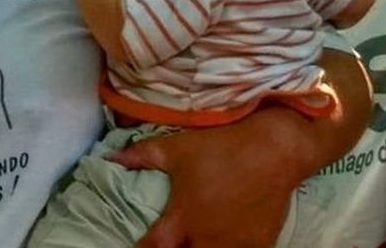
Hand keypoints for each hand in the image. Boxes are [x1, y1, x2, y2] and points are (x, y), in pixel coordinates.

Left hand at [110, 119, 298, 247]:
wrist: (274, 150)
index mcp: (183, 218)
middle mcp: (207, 237)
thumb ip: (141, 157)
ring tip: (192, 242)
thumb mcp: (176, 149)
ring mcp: (235, 244)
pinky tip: (222, 242)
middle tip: (169, 242)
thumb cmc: (221, 147)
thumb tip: (111, 159)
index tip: (137, 246)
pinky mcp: (259, 244)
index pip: (153, 247)